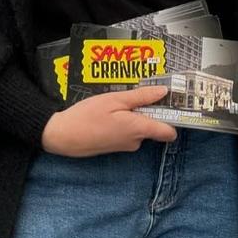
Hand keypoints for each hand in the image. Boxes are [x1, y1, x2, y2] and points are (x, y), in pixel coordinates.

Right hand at [41, 85, 177, 156]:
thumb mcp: (115, 99)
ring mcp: (125, 146)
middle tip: (136, 93)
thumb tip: (164, 92)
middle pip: (153, 125)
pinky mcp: (116, 146)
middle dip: (148, 109)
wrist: (63, 136)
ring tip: (118, 101)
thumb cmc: (88, 115)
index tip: (172, 103)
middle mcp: (135, 141)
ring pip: (139, 127)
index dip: (174, 118)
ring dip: (133, 114)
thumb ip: (141, 97)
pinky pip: (128, 132)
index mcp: (138, 129)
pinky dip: (123, 120)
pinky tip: (109, 112)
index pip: (168, 132)